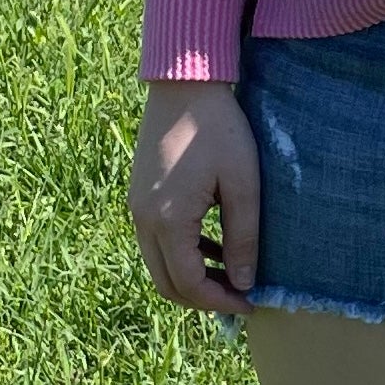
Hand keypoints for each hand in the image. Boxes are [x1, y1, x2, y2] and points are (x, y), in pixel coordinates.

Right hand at [128, 79, 259, 314]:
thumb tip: (244, 282)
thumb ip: (242, 237)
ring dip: (190, 276)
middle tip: (238, 294)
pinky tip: (209, 242)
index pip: (189, 285)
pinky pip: (155, 241)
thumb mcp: (243, 182)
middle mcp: (143, 219)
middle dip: (203, 297)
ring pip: (158, 264)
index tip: (250, 303)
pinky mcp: (137, 194)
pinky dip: (180, 253)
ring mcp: (135, 207)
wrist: (184, 82)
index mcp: (168, 220)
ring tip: (228, 271)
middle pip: (167, 283)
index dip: (220, 302)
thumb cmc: (218, 127)